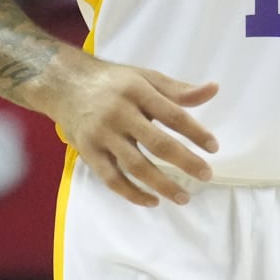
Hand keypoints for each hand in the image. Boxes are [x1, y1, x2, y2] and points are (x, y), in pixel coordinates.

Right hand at [48, 60, 218, 206]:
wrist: (65, 85)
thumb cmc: (114, 83)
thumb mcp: (146, 78)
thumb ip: (179, 90)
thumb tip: (213, 90)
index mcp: (137, 91)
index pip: (172, 114)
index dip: (195, 132)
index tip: (213, 147)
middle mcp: (119, 113)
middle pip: (157, 143)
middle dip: (185, 161)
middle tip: (206, 175)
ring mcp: (102, 135)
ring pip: (135, 166)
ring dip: (162, 185)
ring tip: (184, 197)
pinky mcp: (89, 152)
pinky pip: (112, 179)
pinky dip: (132, 194)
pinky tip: (152, 202)